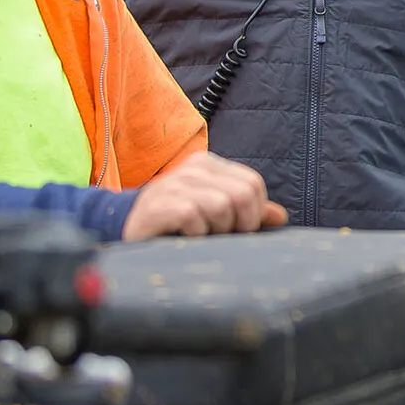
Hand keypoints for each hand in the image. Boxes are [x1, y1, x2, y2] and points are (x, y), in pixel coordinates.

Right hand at [122, 152, 286, 239]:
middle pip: (243, 194)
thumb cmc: (174, 224)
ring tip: (198, 236)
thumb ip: (245, 211)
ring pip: (222, 206)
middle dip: (239, 224)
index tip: (236, 229)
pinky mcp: (159, 204)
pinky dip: (195, 236)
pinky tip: (183, 238)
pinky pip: (195, 219)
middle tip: (219, 236)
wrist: (124, 230)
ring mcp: (174, 184)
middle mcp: (193, 168)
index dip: (253, 213)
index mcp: (208, 165)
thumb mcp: (212, 213)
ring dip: (215, 231)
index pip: (253, 184)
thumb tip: (279, 217)